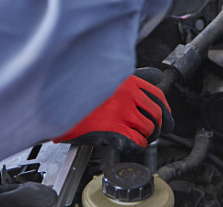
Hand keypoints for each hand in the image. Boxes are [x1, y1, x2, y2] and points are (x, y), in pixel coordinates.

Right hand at [53, 68, 173, 152]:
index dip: (166, 111)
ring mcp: (121, 113)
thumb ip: (134, 76)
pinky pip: (136, 142)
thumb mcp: (108, 76)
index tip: (166, 119)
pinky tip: (129, 143)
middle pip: (156, 115)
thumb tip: (157, 76)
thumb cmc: (78, 90)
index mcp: (127, 81)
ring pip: (148, 129)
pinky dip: (137, 145)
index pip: (157, 96)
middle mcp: (127, 95)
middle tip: (155, 133)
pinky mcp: (113, 130)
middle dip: (159, 127)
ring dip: (147, 137)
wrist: (56, 103)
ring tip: (139, 138)